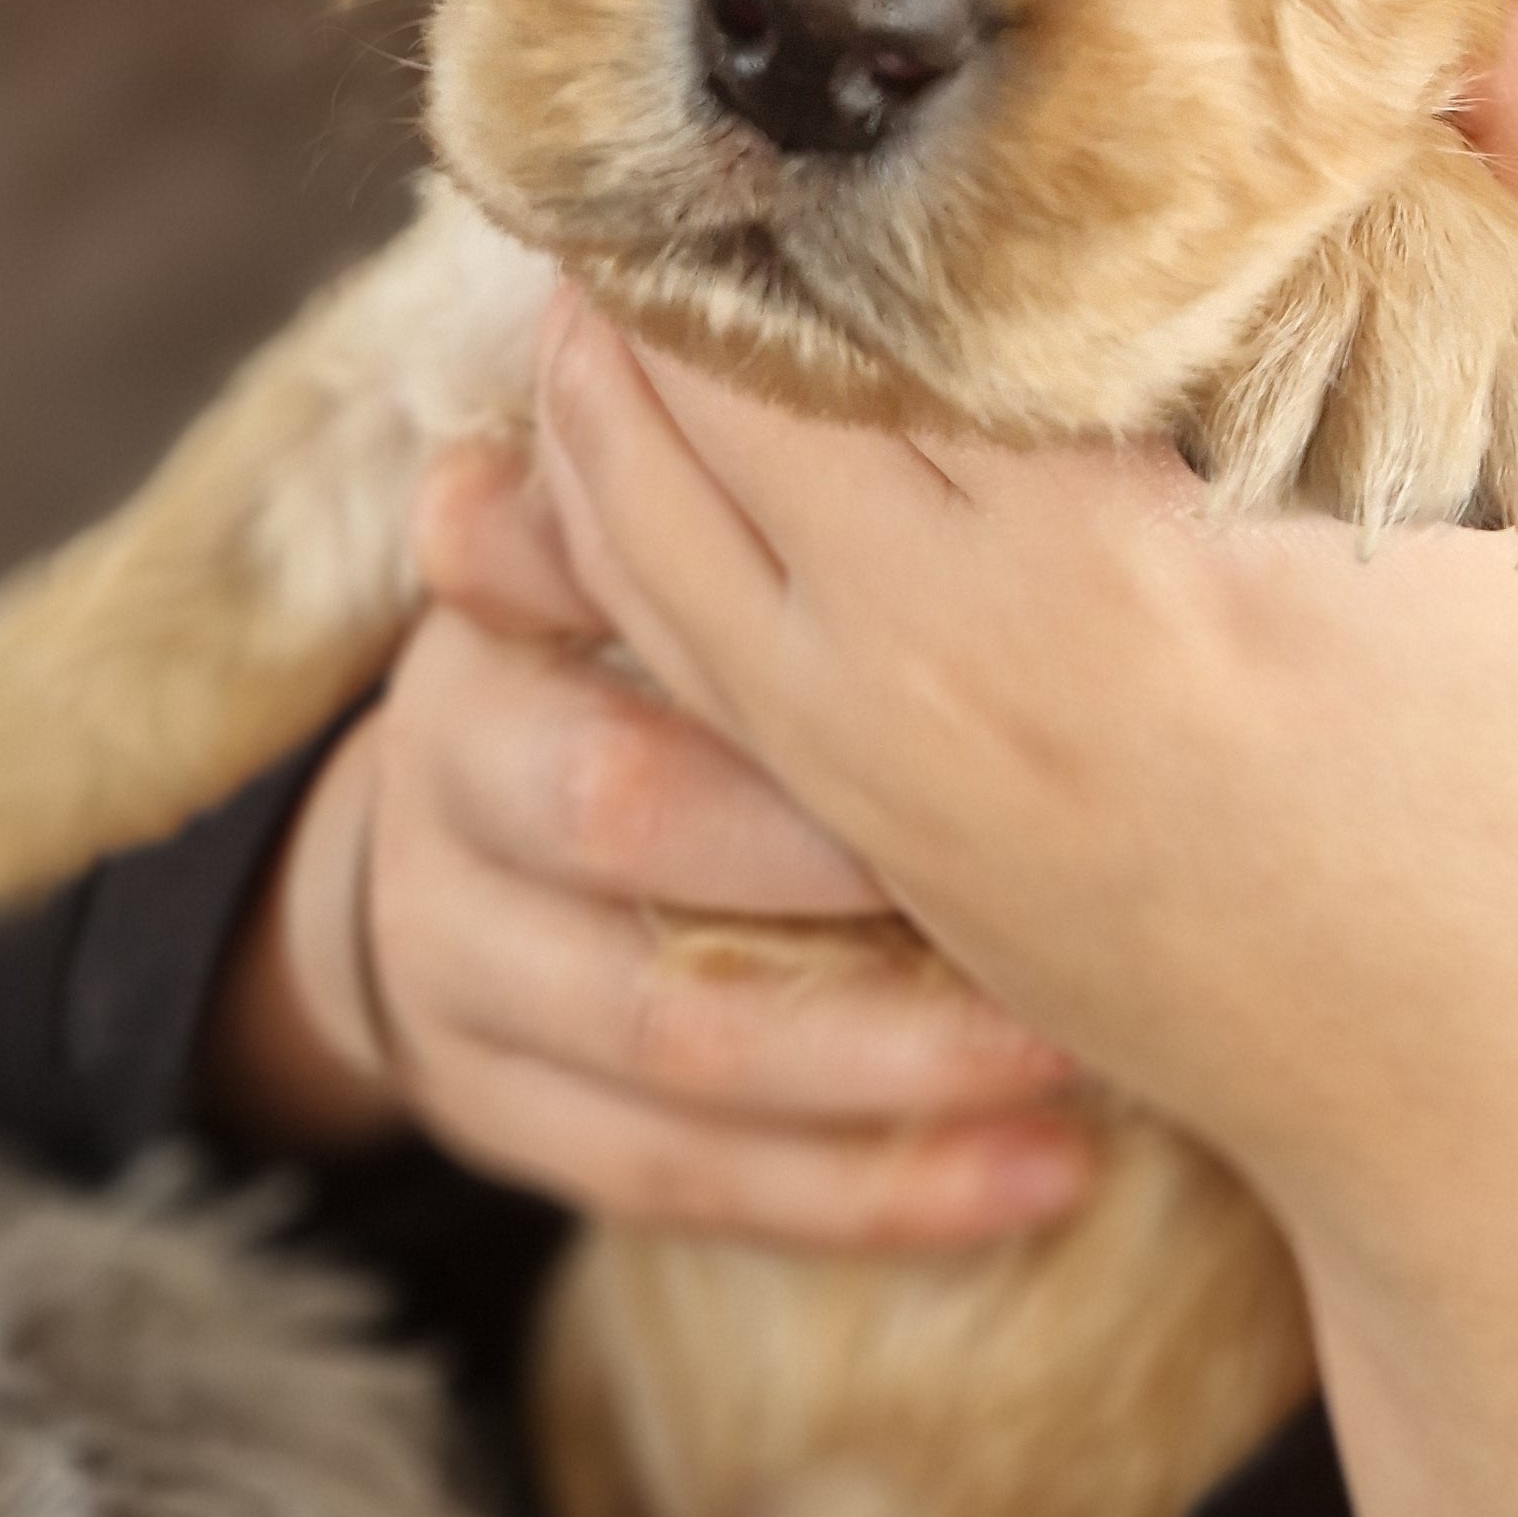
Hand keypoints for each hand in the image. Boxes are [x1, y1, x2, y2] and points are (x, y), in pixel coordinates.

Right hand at [204, 438, 1095, 1247]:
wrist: (452, 852)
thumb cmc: (617, 657)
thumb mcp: (621, 552)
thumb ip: (683, 465)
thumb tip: (701, 325)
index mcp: (478, 642)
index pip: (596, 634)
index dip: (767, 654)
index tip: (977, 644)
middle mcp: (440, 807)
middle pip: (626, 827)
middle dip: (839, 861)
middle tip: (1050, 860)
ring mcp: (459, 981)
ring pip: (674, 1040)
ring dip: (887, 1054)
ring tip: (1077, 1051)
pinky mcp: (503, 1119)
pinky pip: (686, 1182)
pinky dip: (873, 1191)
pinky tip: (1043, 1181)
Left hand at [532, 0, 1517, 1516]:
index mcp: (1152, 546)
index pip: (891, 258)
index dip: (826, 99)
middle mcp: (971, 650)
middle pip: (715, 351)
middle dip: (697, 188)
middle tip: (700, 42)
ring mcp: (893, 752)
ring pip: (633, 483)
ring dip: (611, 324)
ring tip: (638, 179)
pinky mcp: (870, 821)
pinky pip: (653, 619)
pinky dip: (599, 483)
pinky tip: (618, 381)